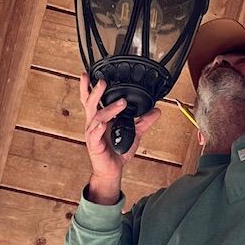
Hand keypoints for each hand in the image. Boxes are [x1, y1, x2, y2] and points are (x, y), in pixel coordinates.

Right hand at [78, 75, 157, 204]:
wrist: (112, 169)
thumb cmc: (117, 151)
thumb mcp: (135, 133)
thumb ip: (144, 121)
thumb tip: (156, 110)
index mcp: (100, 118)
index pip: (92, 99)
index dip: (88, 87)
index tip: (90, 75)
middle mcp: (94, 123)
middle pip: (89, 103)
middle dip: (95, 92)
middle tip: (102, 81)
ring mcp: (93, 134)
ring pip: (96, 117)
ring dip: (109, 109)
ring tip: (121, 103)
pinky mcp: (94, 145)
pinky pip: (94, 135)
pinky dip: (99, 129)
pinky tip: (103, 125)